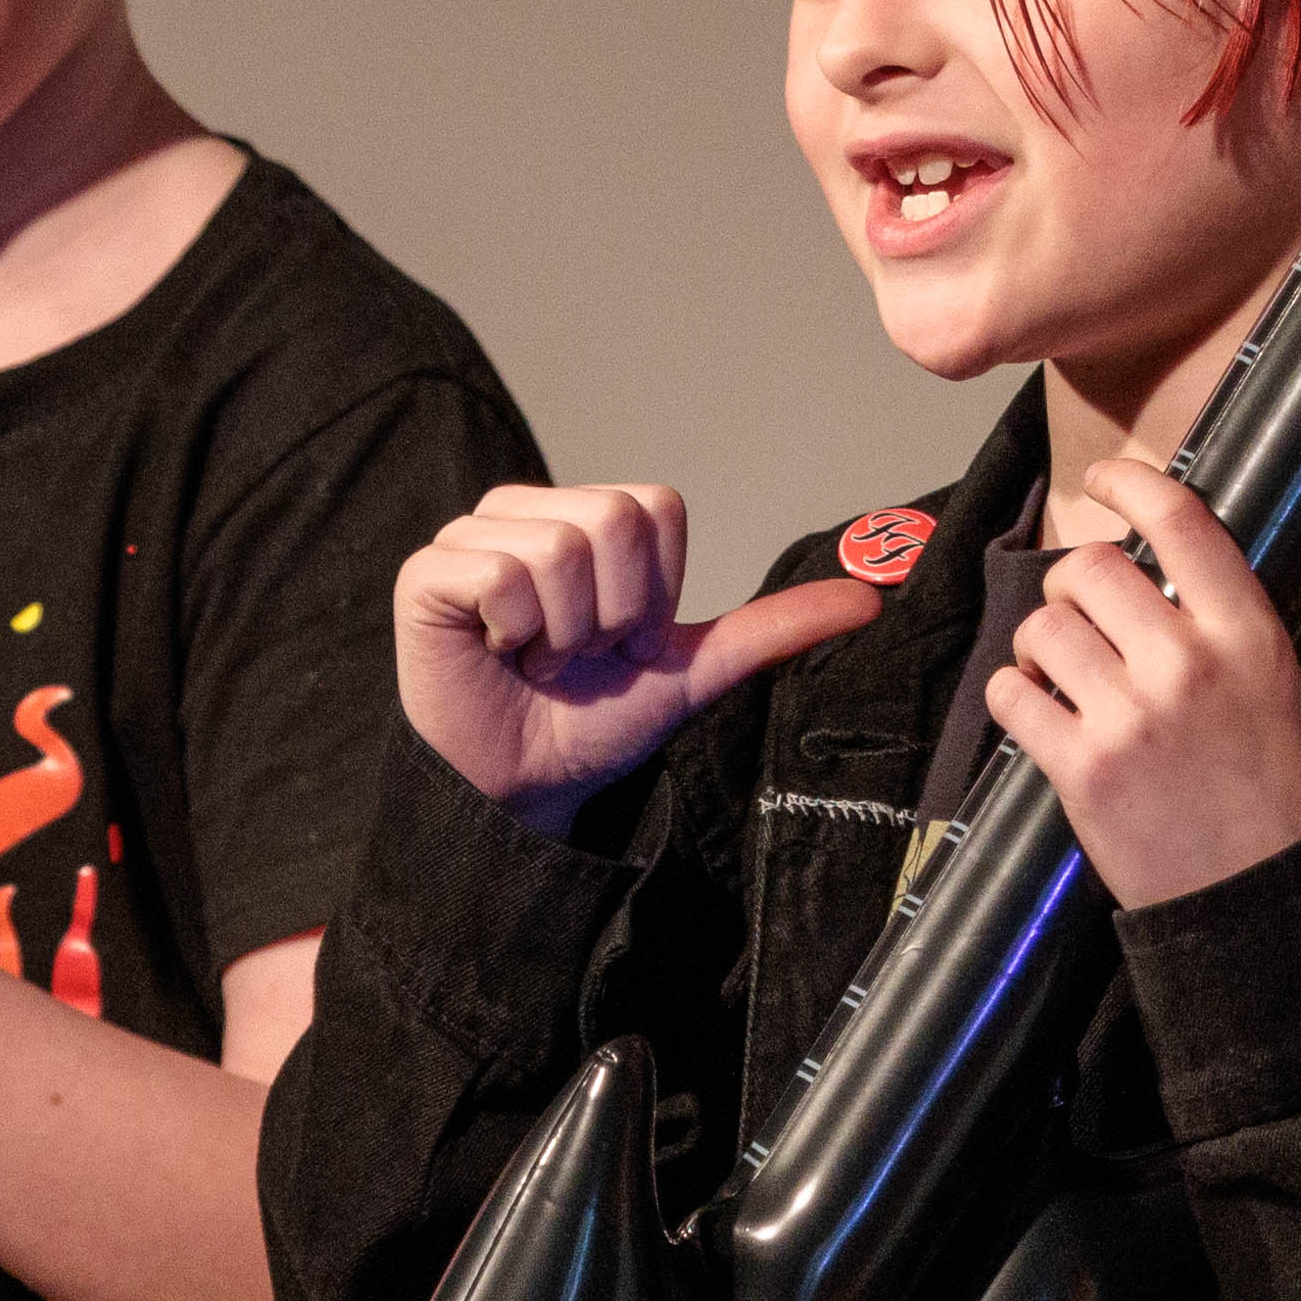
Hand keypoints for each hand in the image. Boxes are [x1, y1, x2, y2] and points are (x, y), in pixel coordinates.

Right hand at [397, 481, 881, 825]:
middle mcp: (529, 510)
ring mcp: (473, 534)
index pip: (655, 510)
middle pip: (613, 520)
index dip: (655, 592)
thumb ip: (774, 628)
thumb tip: (873, 594)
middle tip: (577, 655)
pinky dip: (514, 634)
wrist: (523, 790)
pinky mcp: (427, 570)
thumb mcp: (693, 673)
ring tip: (536, 660)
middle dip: (613, 614)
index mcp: (588, 518)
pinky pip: (501, 575)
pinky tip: (496, 655)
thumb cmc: (590, 723)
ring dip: (563, 633)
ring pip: (560, 549)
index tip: (623, 641)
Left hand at [999, 458, 1300, 906]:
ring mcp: (1131, 715)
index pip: (1181, 520)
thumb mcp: (1296, 699)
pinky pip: (1012, 695)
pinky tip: (1037, 712)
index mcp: (1248, 634)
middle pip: (1088, 568)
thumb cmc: (1290, 805)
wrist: (1270, 904)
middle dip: (1071, 586)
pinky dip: (1013, 696)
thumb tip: (1199, 594)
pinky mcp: (1083, 768)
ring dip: (1039, 644)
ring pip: (1042, 627)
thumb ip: (1245, 639)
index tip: (1105, 479)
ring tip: (1059, 674)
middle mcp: (1188, 661)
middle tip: (1081, 620)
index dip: (1131, 483)